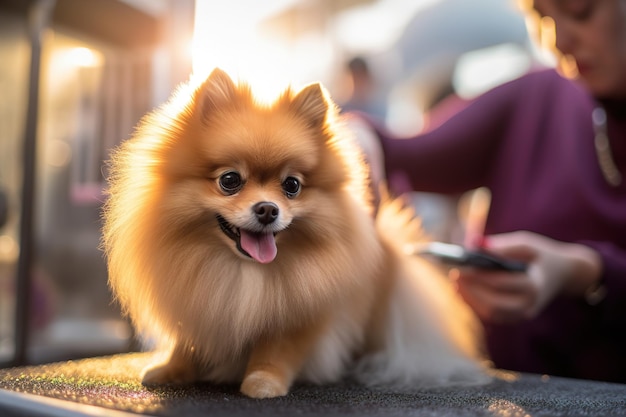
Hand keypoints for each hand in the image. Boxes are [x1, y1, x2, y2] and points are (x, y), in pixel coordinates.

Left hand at [453, 231, 601, 323]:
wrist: (562, 274)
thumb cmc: (540, 255)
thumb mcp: (526, 244)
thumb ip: (502, 245)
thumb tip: (474, 245)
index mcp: (534, 285)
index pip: (502, 283)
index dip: (480, 276)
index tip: (463, 266)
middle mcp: (529, 304)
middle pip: (494, 303)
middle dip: (471, 290)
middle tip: (455, 275)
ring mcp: (522, 314)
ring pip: (491, 313)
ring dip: (470, 299)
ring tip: (457, 282)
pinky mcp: (515, 317)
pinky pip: (492, 315)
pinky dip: (476, 304)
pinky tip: (464, 291)